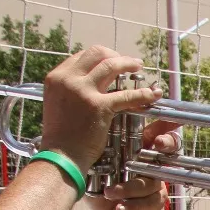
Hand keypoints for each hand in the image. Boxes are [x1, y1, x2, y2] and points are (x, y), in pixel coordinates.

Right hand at [38, 47, 163, 172]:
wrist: (61, 156)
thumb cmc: (61, 135)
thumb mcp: (58, 103)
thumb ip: (70, 89)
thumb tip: (89, 81)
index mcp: (56, 77)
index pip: (82, 56)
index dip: (101, 56)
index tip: (113, 61)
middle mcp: (67, 79)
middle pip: (96, 53)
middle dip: (116, 55)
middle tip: (130, 62)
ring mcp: (82, 91)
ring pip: (111, 65)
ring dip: (129, 63)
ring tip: (139, 67)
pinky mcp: (99, 106)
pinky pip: (127, 95)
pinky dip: (144, 93)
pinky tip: (153, 94)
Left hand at [82, 120, 179, 209]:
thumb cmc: (99, 187)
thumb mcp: (95, 167)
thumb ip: (95, 150)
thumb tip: (88, 131)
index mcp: (136, 149)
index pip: (153, 132)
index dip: (162, 124)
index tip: (156, 120)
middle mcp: (149, 163)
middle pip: (168, 148)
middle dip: (167, 142)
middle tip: (158, 143)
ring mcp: (155, 182)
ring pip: (150, 181)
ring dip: (128, 187)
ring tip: (109, 192)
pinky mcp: (156, 201)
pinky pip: (149, 201)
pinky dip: (132, 205)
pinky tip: (120, 207)